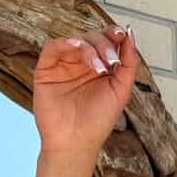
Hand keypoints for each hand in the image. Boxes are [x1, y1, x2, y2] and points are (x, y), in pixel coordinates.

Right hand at [32, 23, 138, 158]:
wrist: (76, 143)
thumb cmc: (98, 121)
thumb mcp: (121, 90)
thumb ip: (129, 63)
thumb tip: (130, 34)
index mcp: (99, 67)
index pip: (106, 41)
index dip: (113, 34)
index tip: (122, 35)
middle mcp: (81, 64)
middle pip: (92, 38)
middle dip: (104, 45)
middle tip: (111, 62)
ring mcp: (63, 66)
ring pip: (75, 40)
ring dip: (90, 47)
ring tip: (99, 67)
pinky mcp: (46, 70)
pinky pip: (53, 47)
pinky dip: (65, 42)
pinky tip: (76, 47)